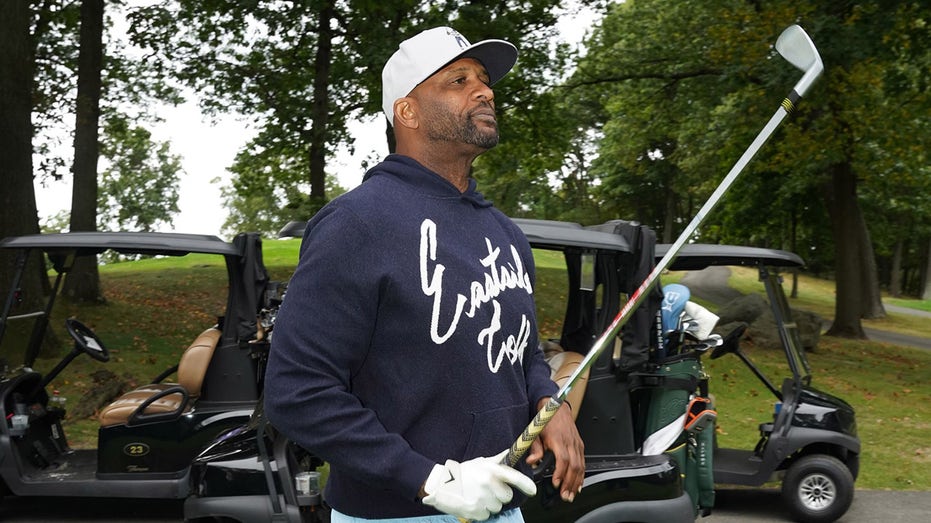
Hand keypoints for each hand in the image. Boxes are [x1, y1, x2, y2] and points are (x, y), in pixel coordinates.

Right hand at [422, 450, 536, 519]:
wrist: (440, 484)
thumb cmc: (461, 472)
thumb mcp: (479, 462)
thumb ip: (497, 460)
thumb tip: (510, 452)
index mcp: (491, 470)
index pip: (514, 477)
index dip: (526, 485)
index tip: (532, 491)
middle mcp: (489, 484)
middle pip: (507, 496)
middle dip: (500, 495)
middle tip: (487, 489)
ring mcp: (482, 499)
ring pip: (497, 507)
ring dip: (490, 504)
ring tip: (478, 495)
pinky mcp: (475, 511)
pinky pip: (487, 515)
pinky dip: (481, 511)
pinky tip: (473, 502)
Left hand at [526, 399, 584, 501]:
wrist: (557, 409)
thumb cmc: (546, 420)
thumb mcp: (536, 432)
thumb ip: (535, 448)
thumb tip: (532, 461)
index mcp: (558, 439)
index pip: (563, 459)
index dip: (560, 473)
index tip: (555, 483)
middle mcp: (570, 442)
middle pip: (574, 466)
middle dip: (570, 483)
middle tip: (564, 496)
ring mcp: (577, 444)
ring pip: (581, 466)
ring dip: (576, 482)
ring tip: (570, 495)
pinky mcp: (580, 445)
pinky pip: (583, 462)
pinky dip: (582, 475)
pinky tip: (578, 485)